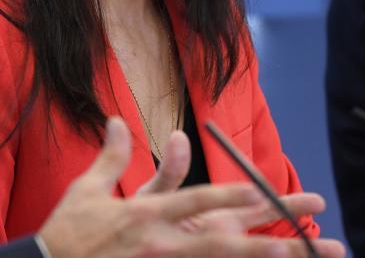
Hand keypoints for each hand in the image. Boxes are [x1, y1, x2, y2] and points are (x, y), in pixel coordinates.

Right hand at [38, 117, 344, 257]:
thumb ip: (113, 156)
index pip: (191, 201)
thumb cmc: (68, 232)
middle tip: (295, 243)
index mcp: (142, 216)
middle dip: (258, 244)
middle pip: (215, 245)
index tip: (257, 188)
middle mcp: (156, 246)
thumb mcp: (88, 190)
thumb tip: (120, 120)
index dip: (225, 195)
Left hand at [137, 131, 328, 234]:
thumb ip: (169, 173)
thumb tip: (179, 138)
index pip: (260, 208)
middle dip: (304, 247)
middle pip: (272, 244)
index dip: (289, 205)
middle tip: (341, 250)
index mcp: (216, 217)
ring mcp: (216, 255)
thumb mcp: (151, 198)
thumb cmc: (131, 227)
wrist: (118, 250)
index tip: (318, 203)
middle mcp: (224, 240)